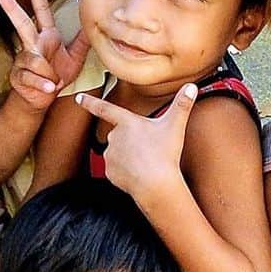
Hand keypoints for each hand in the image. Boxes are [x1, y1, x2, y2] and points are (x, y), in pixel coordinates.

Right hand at [0, 0, 90, 113]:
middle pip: (21, 23)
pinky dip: (44, 84)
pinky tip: (49, 87)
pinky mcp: (18, 76)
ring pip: (35, 60)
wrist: (41, 99)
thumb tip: (93, 24)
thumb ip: (82, 41)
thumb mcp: (74, 58)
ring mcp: (22, 60)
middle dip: (11, 7)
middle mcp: (32, 45)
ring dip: (49, 73)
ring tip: (53, 80)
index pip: (41, 12)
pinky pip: (34, 78)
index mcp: (46, 37)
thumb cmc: (56, 76)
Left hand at [75, 83, 196, 203]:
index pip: (104, 108)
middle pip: (120, 134)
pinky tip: (139, 173)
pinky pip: (117, 169)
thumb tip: (192, 87)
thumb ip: (182, 104)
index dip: (90, 102)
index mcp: (126, 122)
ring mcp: (110, 156)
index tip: (79, 98)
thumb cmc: (165, 154)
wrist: (155, 184)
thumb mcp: (175, 125)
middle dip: (131, 139)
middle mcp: (113, 137)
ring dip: (129, 155)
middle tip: (150, 148)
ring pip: (119, 152)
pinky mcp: (109, 173)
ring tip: (146, 161)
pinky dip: (127, 171)